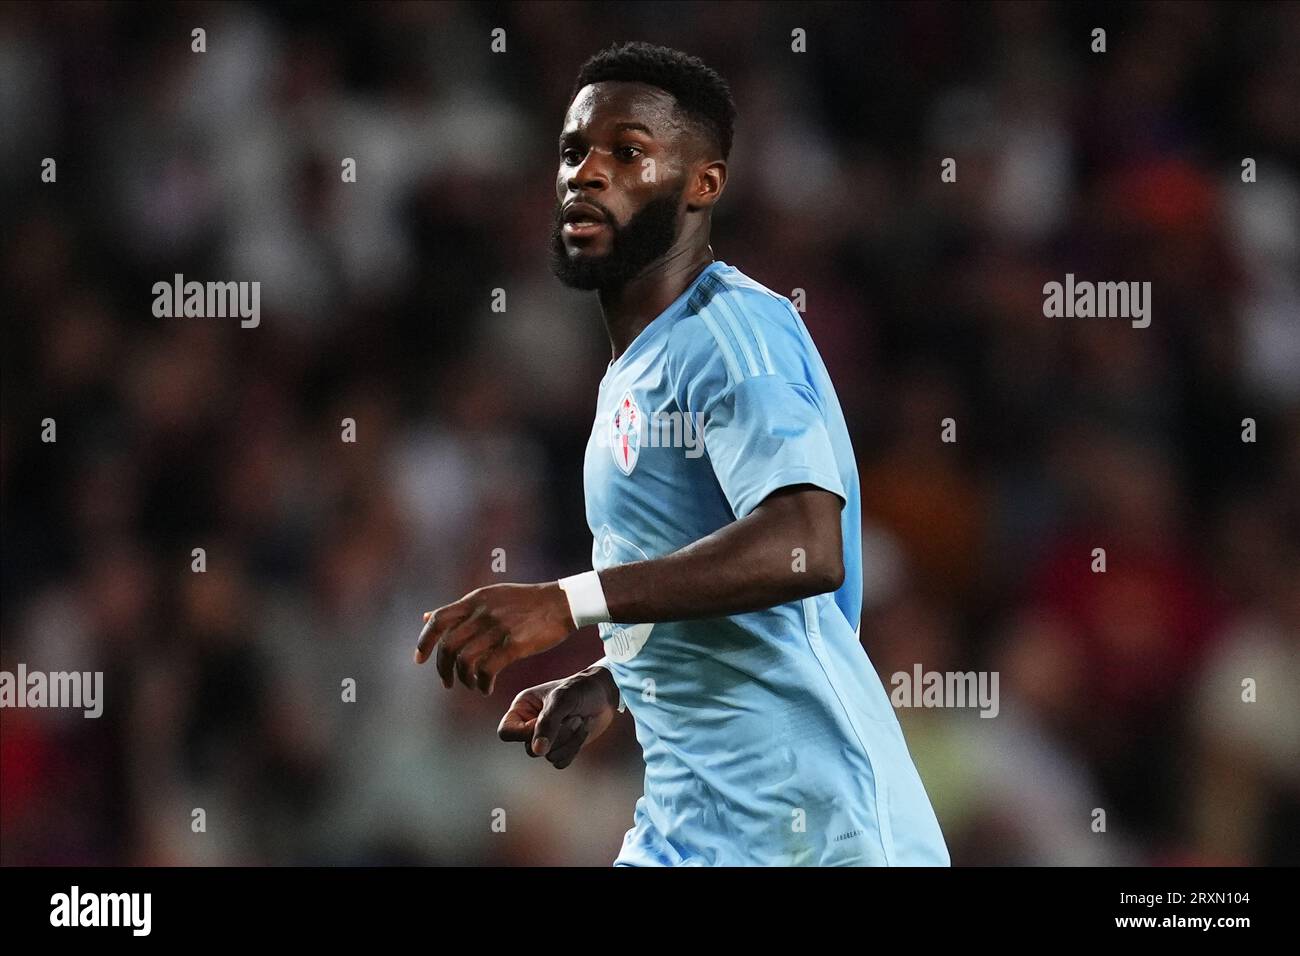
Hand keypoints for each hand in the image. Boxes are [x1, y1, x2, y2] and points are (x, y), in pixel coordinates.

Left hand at [414, 582, 573, 693]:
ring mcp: (498, 628)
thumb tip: (425, 617)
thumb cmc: (526, 602)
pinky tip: (486, 688)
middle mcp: (482, 613)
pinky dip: (482, 683)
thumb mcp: (490, 596)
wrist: (563, 602)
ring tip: (472, 686)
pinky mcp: (514, 644)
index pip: (437, 620)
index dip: (424, 642)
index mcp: (475, 600)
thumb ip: (459, 609)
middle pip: (448, 646)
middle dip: (443, 669)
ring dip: (464, 679)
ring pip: (465, 661)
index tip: (419, 660)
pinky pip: (487, 669)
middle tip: (447, 683)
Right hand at [497, 668, 619, 768]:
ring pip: (548, 756)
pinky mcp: (561, 748)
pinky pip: (561, 762)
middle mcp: (530, 725)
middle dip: (557, 735)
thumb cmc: (580, 689)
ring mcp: (546, 739)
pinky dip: (574, 748)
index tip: (543, 724)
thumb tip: (537, 751)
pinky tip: (582, 730)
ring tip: (579, 720)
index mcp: (522, 708)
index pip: (506, 732)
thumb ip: (548, 723)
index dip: (523, 734)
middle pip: (530, 749)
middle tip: (573, 717)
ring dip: (569, 740)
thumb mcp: (562, 700)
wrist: (605, 693)